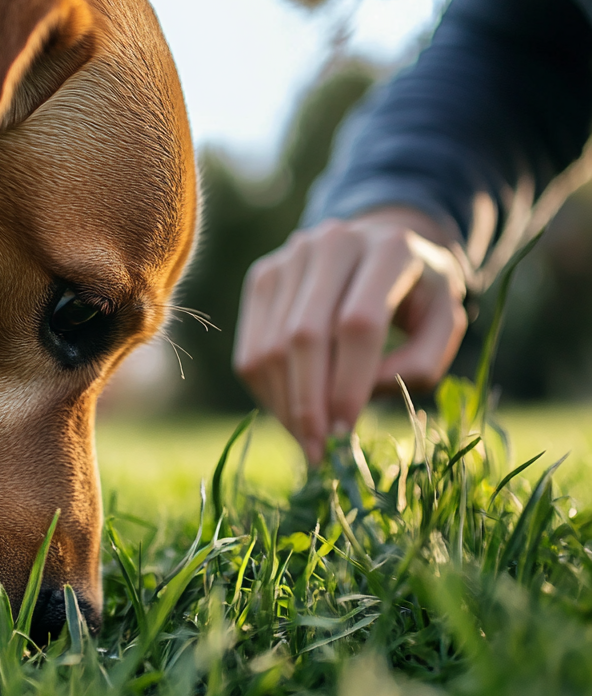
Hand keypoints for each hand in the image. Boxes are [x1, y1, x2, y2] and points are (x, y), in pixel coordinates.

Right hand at [232, 207, 467, 463]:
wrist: (377, 246)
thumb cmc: (416, 297)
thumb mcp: (444, 326)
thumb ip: (420, 364)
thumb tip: (357, 398)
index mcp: (388, 248)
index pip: (357, 324)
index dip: (349, 384)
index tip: (348, 434)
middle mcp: (332, 243)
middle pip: (304, 335)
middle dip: (309, 404)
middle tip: (319, 452)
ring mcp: (289, 258)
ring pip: (270, 347)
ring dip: (285, 406)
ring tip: (307, 441)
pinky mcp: (261, 277)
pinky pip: (251, 349)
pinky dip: (267, 392)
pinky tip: (291, 414)